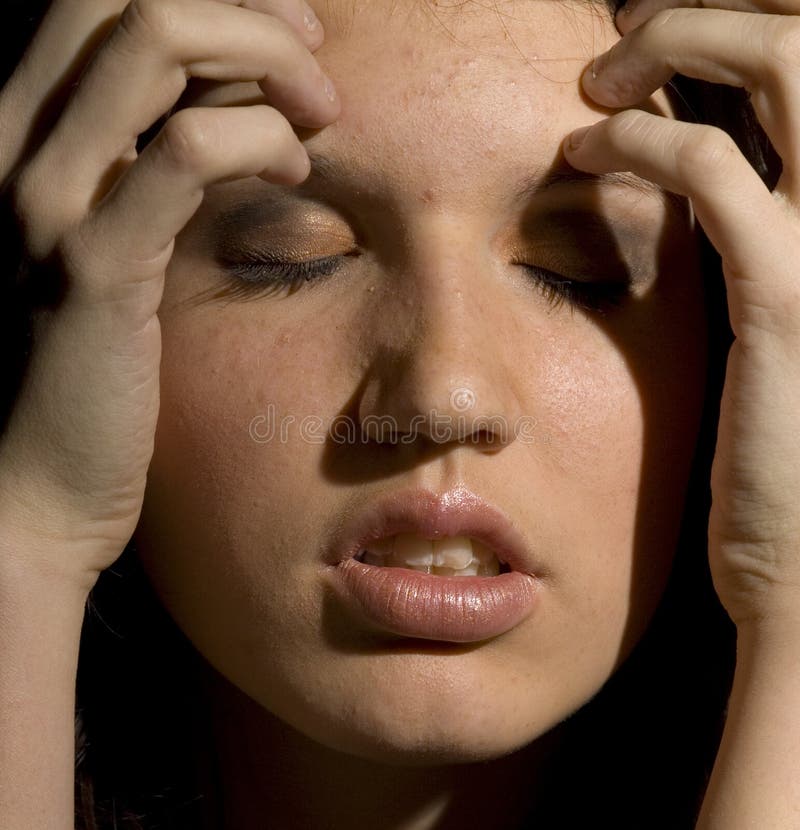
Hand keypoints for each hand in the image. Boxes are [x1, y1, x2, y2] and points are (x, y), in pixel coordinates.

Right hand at [0, 0, 339, 593]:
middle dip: (245, 9)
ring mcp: (44, 202)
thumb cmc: (88, 373)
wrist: (35, 488)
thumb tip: (234, 105)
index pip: (97, 1)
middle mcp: (12, 147)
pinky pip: (190, 151)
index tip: (284, 33)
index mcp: (17, 136)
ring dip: (265, 60)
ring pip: (156, 44)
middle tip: (314, 60)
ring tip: (320, 114)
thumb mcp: (117, 244)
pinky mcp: (95, 266)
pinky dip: (263, 139)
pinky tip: (297, 169)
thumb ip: (155, 167)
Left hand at [563, 0, 799, 630]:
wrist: (799, 553)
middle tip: (623, 31)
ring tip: (595, 82)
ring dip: (676, 47)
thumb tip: (689, 151)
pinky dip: (637, 144)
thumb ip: (748, 226)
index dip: (743, 20)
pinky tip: (582, 155)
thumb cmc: (777, 441)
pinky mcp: (789, 292)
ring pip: (783, 65)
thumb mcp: (769, 305)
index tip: (660, 32)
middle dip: (711, 9)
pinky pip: (710, 174)